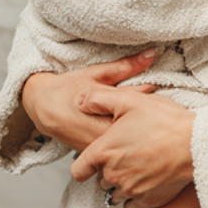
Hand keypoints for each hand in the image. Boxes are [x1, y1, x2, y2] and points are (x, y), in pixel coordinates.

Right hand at [21, 51, 156, 151]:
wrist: (41, 105)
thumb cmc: (68, 86)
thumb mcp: (97, 73)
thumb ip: (126, 67)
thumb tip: (151, 55)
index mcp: (103, 115)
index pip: (137, 114)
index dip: (153, 108)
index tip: (166, 102)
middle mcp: (99, 136)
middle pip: (132, 133)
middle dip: (147, 123)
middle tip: (164, 112)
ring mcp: (94, 148)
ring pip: (123, 144)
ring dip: (136, 134)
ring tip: (152, 124)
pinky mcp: (91, 153)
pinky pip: (112, 149)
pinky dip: (124, 141)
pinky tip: (135, 132)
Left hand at [71, 87, 194, 207]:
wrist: (195, 143)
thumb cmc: (164, 120)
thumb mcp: (129, 99)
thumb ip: (98, 99)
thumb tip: (78, 101)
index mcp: (104, 152)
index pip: (79, 169)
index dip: (85, 163)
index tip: (96, 157)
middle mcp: (113, 175)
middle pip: (100, 179)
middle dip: (109, 167)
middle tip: (128, 150)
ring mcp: (130, 190)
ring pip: (116, 192)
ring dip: (122, 181)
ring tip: (139, 163)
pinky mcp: (147, 200)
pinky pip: (132, 203)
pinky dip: (137, 193)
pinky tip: (148, 177)